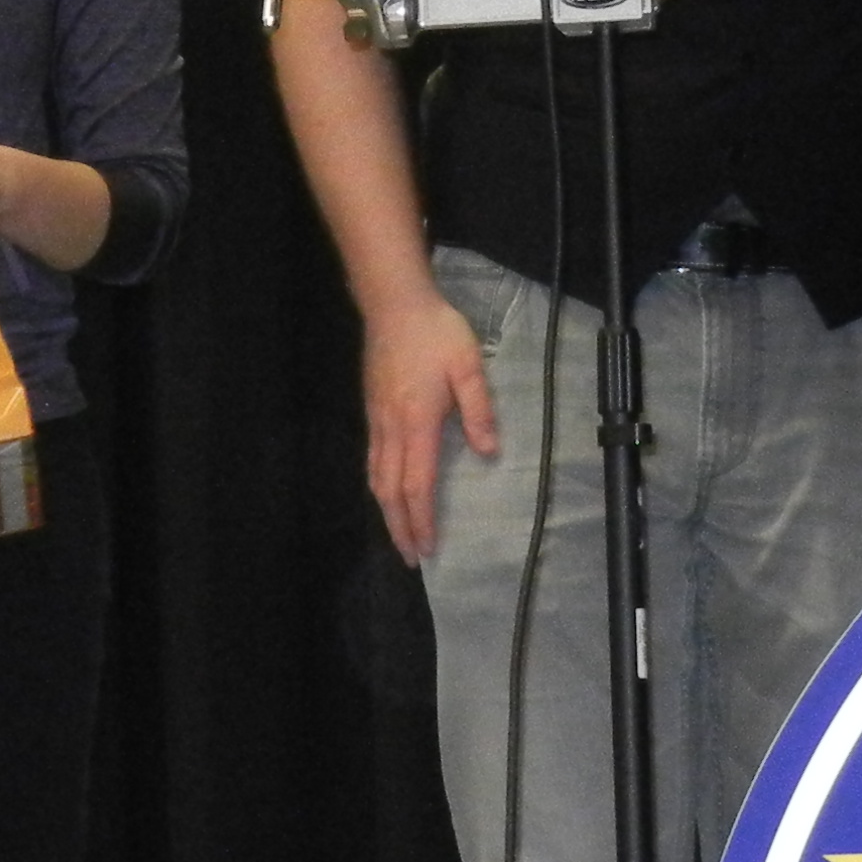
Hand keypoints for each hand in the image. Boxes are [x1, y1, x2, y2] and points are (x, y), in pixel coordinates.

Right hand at [363, 285, 498, 567]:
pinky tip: (385, 492)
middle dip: (399, 527)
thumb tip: (489, 452)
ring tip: (397, 534)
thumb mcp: (469, 367)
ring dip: (386, 511)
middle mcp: (391, 428)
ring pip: (376, 478)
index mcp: (417, 422)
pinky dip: (378, 486)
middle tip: (410, 558)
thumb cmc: (437, 332)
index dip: (421, 519)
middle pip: (391, 491)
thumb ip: (478, 411)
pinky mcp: (372, 410)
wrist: (394, 303)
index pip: (417, 484)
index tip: (427, 547)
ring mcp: (377, 420)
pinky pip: (372, 460)